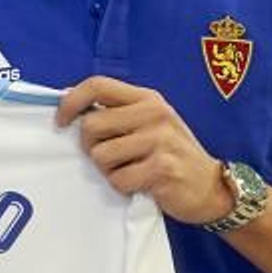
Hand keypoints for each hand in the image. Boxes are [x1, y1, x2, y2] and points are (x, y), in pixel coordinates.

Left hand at [55, 76, 230, 224]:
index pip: (97, 84)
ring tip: (131, 171)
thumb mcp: (150, 123)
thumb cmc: (171, 155)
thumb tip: (69, 105)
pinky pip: (118, 179)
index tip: (61, 121)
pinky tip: (142, 185)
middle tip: (109, 159)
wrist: (210, 188)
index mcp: (147, 98)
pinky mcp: (162, 168)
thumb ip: (118, 113)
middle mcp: (154, 113)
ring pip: (101, 155)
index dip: (71, 101)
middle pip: (91, 125)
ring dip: (109, 170)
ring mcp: (160, 140)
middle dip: (89, 147)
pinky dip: (123, 187)